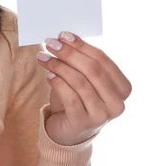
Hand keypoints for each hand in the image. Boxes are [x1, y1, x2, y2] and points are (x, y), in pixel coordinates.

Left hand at [36, 31, 131, 145]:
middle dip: (69, 53)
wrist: (68, 130)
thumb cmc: (76, 98)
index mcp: (122, 87)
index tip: (63, 35)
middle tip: (50, 43)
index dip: (82, 45)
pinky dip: (57, 83)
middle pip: (92, 69)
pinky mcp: (83, 123)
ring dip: (58, 66)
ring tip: (43, 57)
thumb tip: (64, 38)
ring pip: (79, 82)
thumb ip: (81, 61)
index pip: (102, 60)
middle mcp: (117, 103)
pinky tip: (48, 75)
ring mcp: (102, 115)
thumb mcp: (83, 78)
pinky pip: (69, 97)